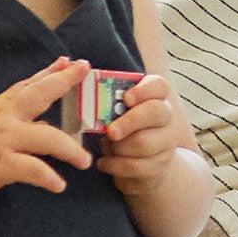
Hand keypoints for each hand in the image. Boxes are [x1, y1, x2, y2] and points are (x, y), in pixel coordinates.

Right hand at [0, 58, 92, 199]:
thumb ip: (16, 109)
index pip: (32, 84)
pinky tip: (59, 184)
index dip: (54, 72)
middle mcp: (5, 118)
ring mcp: (3, 140)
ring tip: (85, 161)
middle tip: (85, 74)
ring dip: (70, 149)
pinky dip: (48, 177)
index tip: (75, 62)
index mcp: (3, 106)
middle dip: (63, 82)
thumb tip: (45, 108)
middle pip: (40, 95)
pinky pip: (31, 169)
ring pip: (46, 137)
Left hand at [94, 73, 190, 195]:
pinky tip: (105, 163)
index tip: (125, 98)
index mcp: (154, 97)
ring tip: (107, 147)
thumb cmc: (120, 129)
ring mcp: (166, 141)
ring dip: (119, 147)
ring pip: (144, 142)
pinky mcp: (160, 164)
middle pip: (156, 112)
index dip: (143, 90)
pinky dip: (115, 165)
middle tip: (110, 131)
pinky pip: (137, 166)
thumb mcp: (113, 113)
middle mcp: (165, 117)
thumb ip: (101, 98)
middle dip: (129, 121)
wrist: (140, 163)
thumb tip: (71, 70)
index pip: (159, 86)